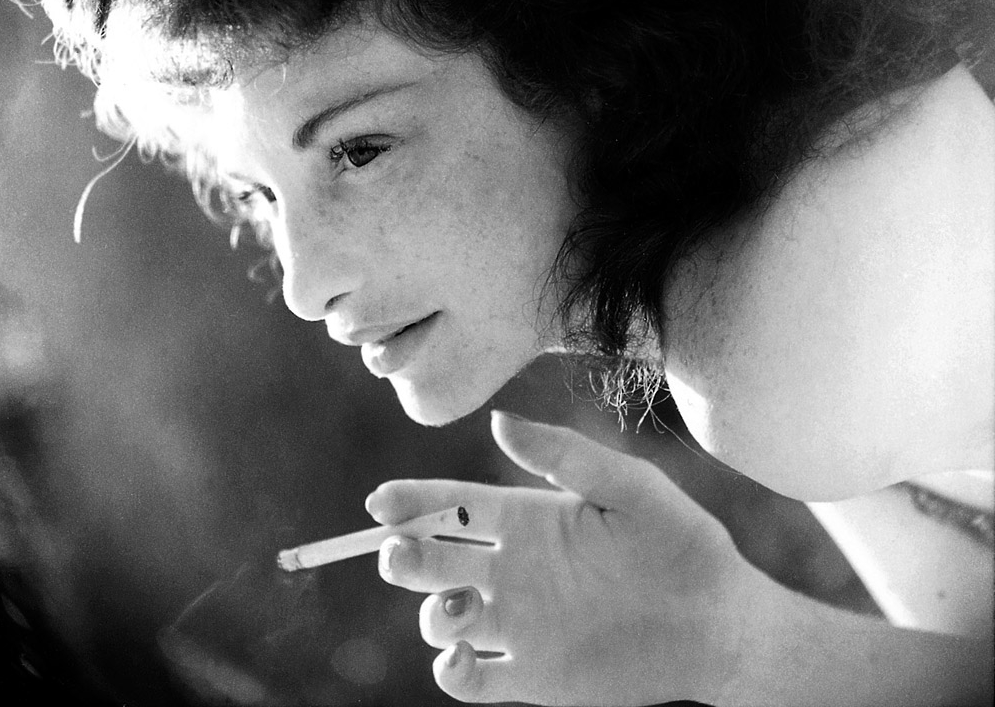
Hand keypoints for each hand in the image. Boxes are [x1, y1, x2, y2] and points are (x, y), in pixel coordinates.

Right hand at [366, 411, 761, 704]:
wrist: (718, 620)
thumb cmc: (679, 541)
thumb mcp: (627, 485)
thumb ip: (563, 454)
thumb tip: (497, 420)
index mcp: (527, 517)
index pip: (452, 504)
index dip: (412, 500)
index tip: (381, 502)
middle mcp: (512, 567)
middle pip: (433, 557)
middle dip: (403, 553)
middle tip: (400, 552)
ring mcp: (519, 622)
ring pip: (442, 615)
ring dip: (431, 610)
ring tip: (459, 604)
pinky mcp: (532, 674)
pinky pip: (470, 678)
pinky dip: (449, 670)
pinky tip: (461, 657)